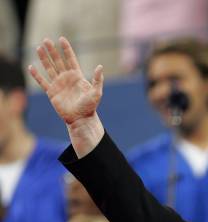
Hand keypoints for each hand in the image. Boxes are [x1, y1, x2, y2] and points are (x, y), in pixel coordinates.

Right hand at [29, 37, 104, 157]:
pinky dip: (36, 75)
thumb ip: (97, 79)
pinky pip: (42, 82)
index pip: (71, 59)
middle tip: (46, 40)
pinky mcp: (52, 92)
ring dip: (44, 58)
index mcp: (77, 76)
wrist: (80, 119)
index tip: (61, 39)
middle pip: (58, 61)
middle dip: (52, 50)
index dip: (66, 49)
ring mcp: (59, 84)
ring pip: (49, 68)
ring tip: (38, 48)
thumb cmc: (90, 107)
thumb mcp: (96, 92)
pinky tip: (31, 67)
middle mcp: (67, 78)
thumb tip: (100, 66)